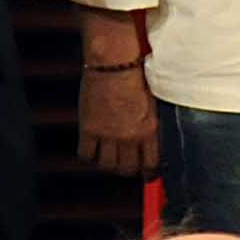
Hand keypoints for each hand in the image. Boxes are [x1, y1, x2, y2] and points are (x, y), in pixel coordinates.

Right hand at [75, 60, 155, 176]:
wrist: (114, 64)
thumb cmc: (137, 77)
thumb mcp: (153, 104)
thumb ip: (152, 124)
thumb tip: (152, 141)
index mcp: (149, 130)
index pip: (150, 164)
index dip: (149, 173)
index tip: (148, 174)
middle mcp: (129, 136)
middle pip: (127, 168)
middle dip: (128, 171)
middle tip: (128, 167)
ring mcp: (107, 134)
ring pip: (107, 165)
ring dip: (109, 165)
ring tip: (110, 159)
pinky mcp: (89, 128)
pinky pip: (86, 154)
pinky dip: (89, 156)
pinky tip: (93, 150)